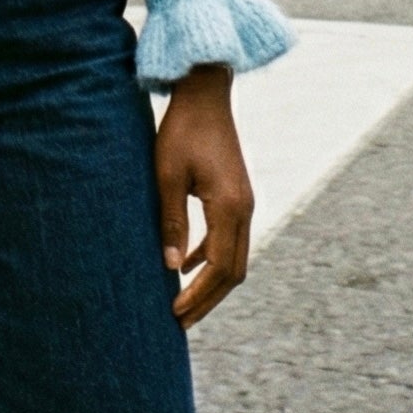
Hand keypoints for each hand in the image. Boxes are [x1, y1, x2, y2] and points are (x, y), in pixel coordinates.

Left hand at [155, 62, 253, 327]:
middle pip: (233, 271)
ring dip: (210, 281)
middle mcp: (245, 209)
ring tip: (183, 300)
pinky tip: (186, 263)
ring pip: (234, 257)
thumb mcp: (167, 174)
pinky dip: (211, 257)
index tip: (175, 313)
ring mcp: (244, 201)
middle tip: (180, 320)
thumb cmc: (181, 129)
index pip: (219, 268)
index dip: (198, 295)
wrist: (205, 92)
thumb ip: (171, 220)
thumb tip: (171, 266)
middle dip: (207, 298)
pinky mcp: (236, 194)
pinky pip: (229, 238)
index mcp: (230, 207)